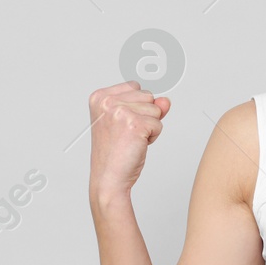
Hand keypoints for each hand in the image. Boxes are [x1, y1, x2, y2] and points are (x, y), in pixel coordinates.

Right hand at [88, 81, 170, 203]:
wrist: (108, 178)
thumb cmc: (113, 153)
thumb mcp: (127, 122)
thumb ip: (147, 105)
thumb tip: (166, 101)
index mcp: (99, 97)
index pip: (134, 86)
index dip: (135, 106)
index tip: (121, 124)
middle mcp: (107, 101)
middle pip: (147, 95)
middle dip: (144, 115)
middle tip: (126, 134)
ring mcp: (120, 111)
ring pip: (155, 109)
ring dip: (149, 127)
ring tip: (130, 139)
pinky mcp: (135, 124)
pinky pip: (159, 124)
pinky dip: (152, 137)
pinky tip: (136, 145)